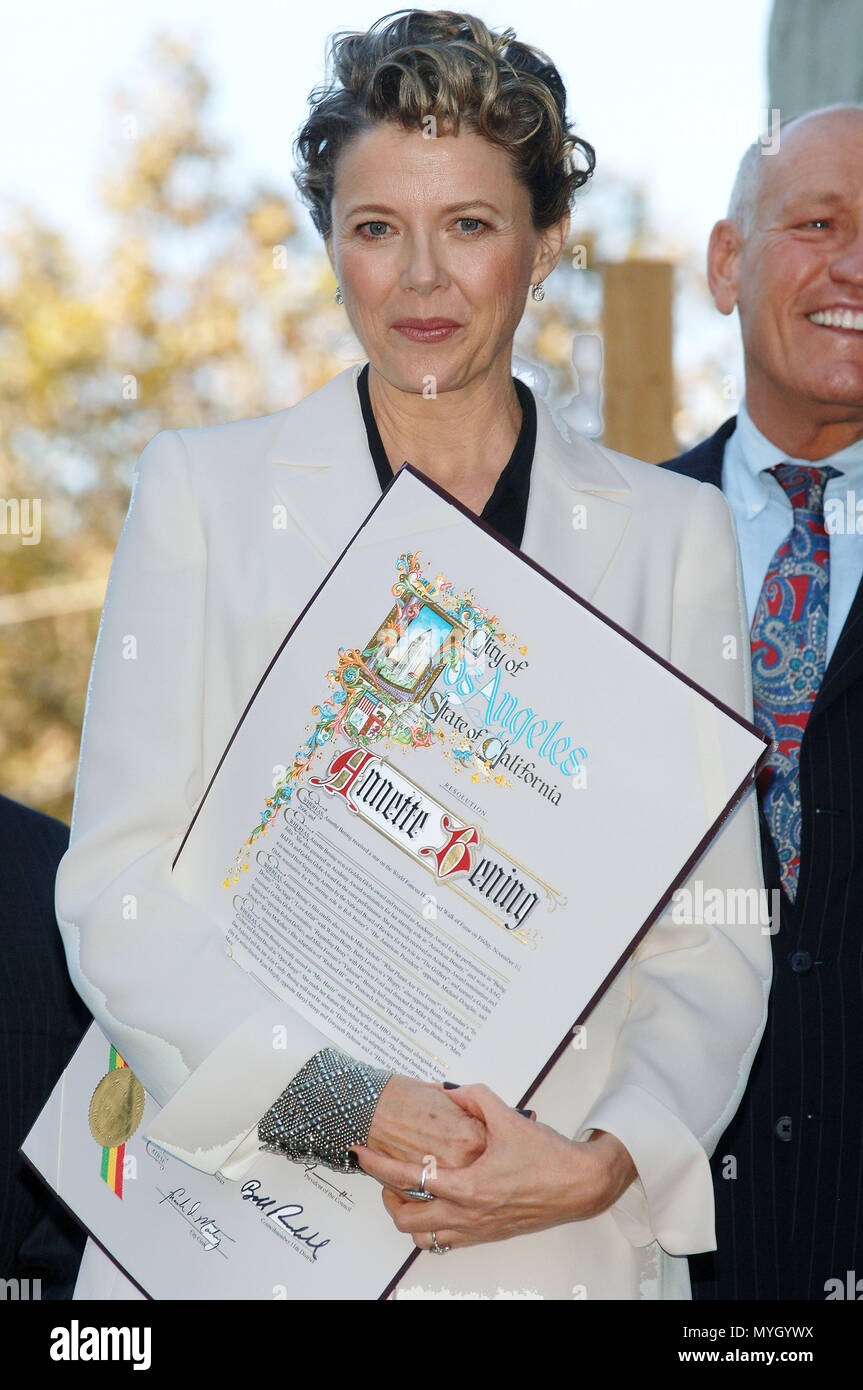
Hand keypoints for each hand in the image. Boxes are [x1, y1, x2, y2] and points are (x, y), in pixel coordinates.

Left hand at [354, 1083, 636, 1251]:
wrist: (580, 1185)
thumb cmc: (549, 1156)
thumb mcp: (508, 1116)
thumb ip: (474, 1098)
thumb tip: (448, 1091)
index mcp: (468, 1186)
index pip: (407, 1179)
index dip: (378, 1165)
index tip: (361, 1153)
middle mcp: (468, 1214)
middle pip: (405, 1218)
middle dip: (387, 1195)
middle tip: (387, 1172)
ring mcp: (477, 1229)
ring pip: (422, 1237)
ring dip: (407, 1215)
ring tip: (408, 1190)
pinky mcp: (487, 1235)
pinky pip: (445, 1242)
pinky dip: (431, 1226)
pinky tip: (436, 1201)